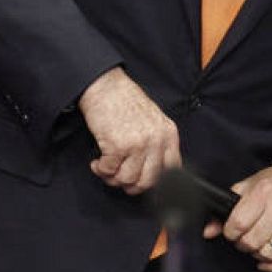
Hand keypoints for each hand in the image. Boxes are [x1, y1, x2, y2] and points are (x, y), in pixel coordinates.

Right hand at [78, 67, 180, 194]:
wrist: (107, 87)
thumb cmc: (127, 101)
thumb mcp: (154, 120)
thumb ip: (159, 143)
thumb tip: (155, 171)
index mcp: (168, 134)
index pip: (173, 169)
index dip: (158, 182)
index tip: (144, 182)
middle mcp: (156, 140)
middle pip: (148, 181)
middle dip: (131, 184)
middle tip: (121, 176)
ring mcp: (137, 144)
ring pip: (127, 179)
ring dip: (113, 177)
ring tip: (108, 166)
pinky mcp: (117, 146)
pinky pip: (109, 171)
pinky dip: (100, 169)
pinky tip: (98, 161)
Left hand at [203, 164, 271, 271]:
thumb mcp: (251, 185)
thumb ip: (228, 206)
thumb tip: (209, 231)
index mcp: (264, 193)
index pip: (238, 224)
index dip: (230, 232)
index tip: (232, 230)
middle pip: (250, 242)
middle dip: (242, 243)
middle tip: (245, 235)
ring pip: (266, 254)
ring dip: (257, 252)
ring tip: (258, 241)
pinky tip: (267, 256)